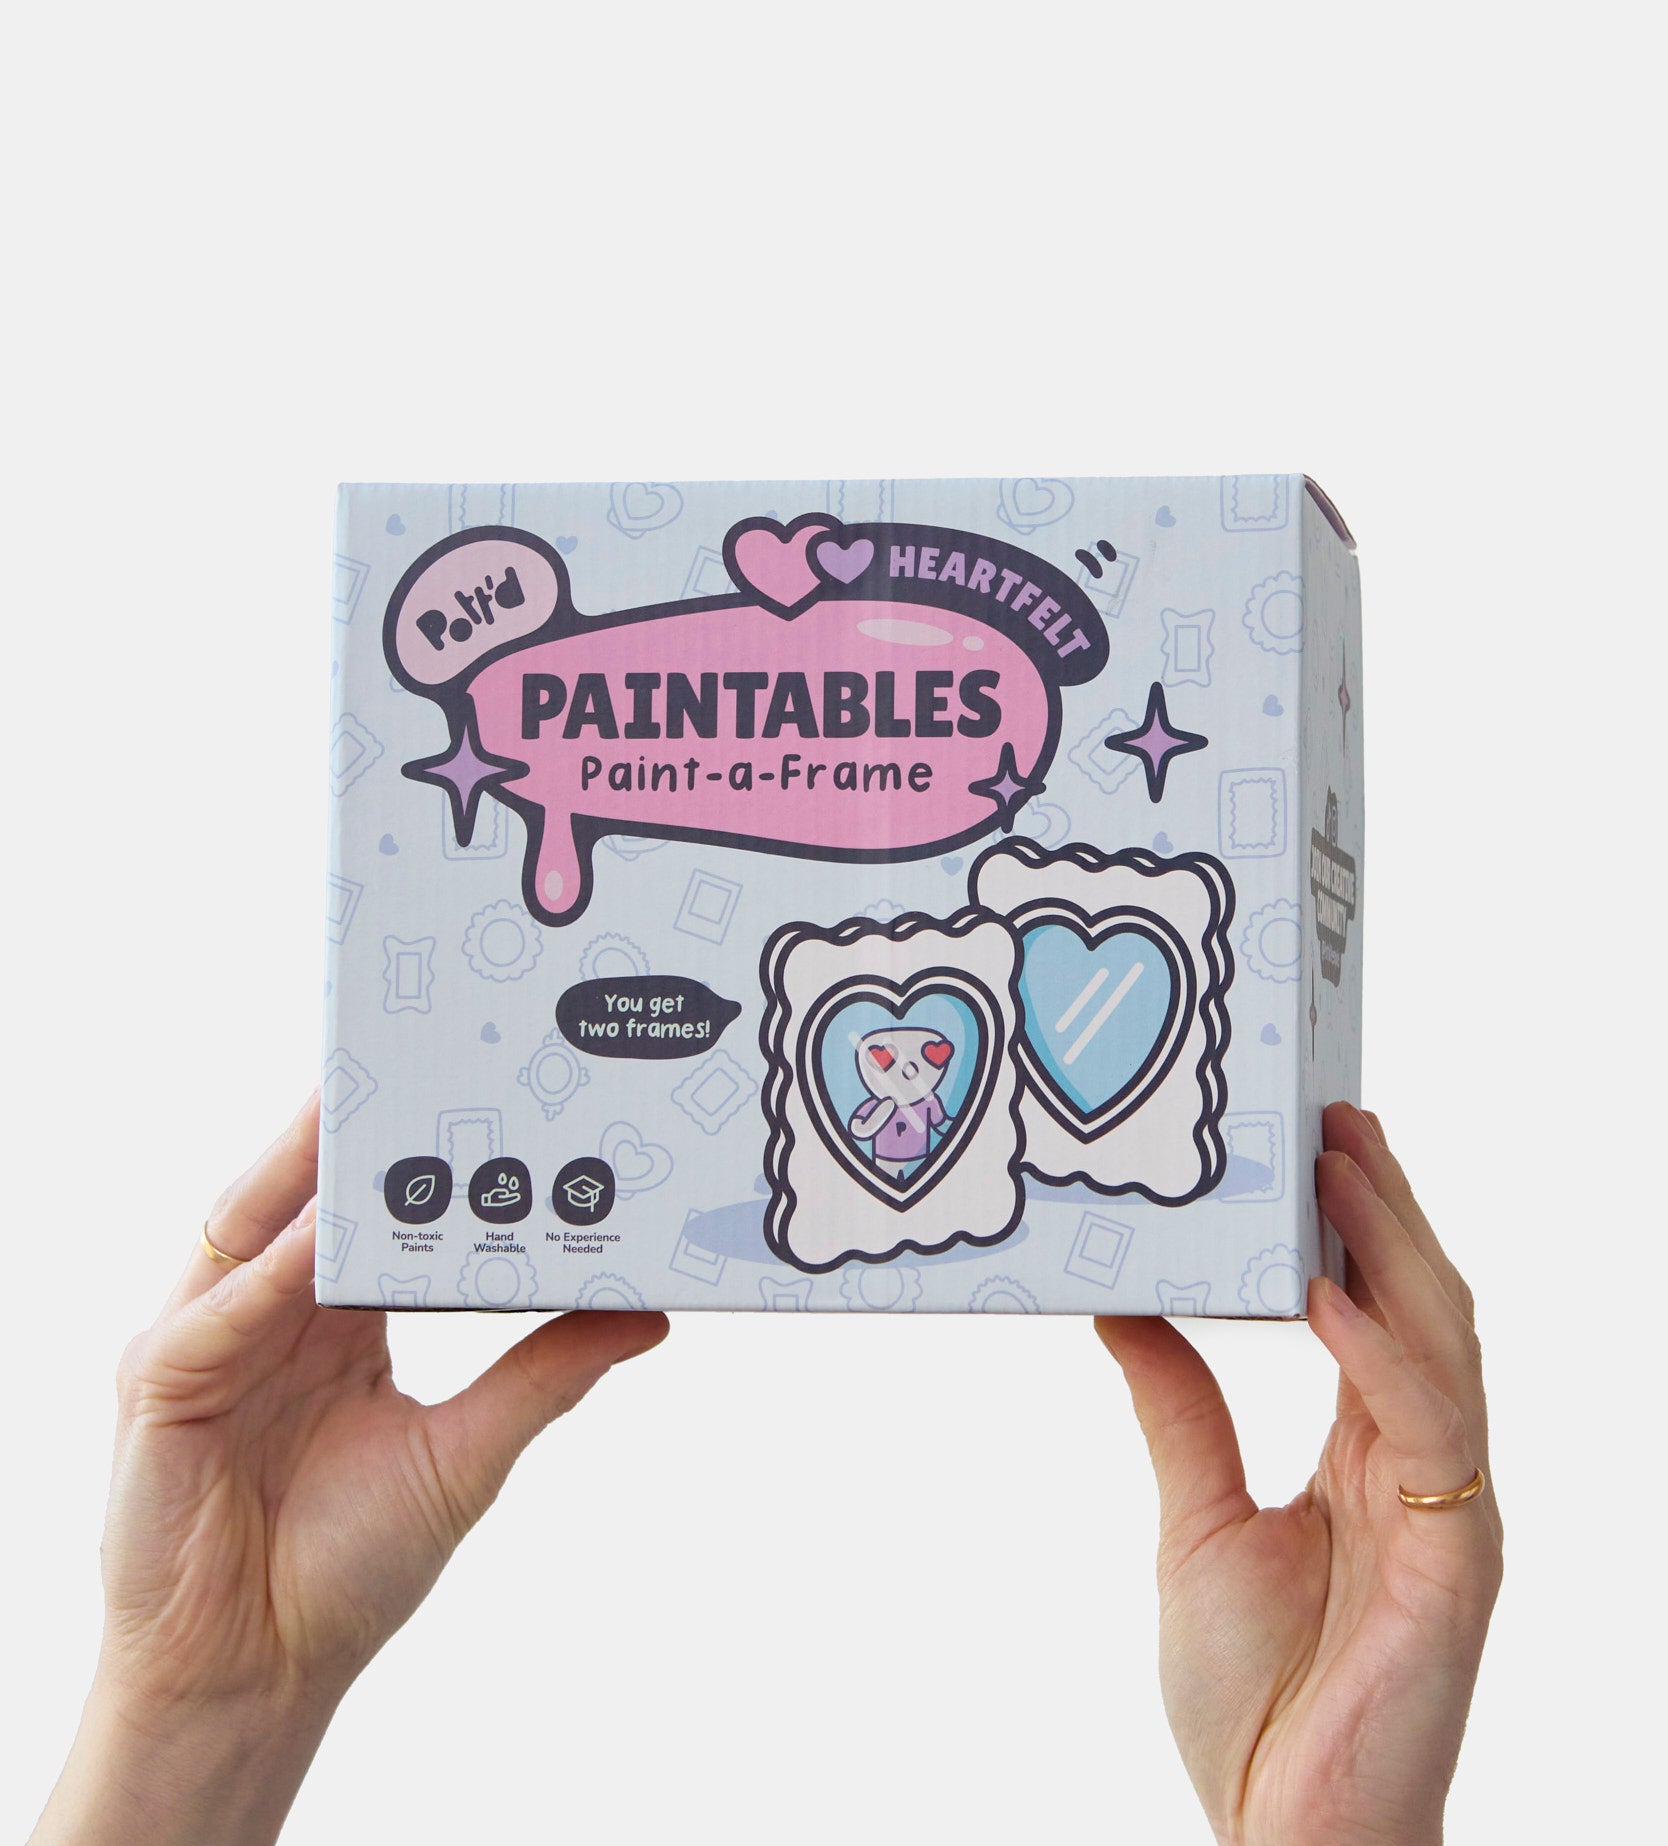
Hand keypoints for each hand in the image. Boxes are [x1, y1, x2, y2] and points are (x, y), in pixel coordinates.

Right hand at [34, 1093, 667, 1845]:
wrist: (262, 1675)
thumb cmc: (350, 1564)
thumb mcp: (470, 1450)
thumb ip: (548, 1372)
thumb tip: (646, 1312)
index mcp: (333, 1317)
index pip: (370, 1208)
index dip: (413, 1147)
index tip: (475, 1080)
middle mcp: (270, 1311)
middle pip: (308, 1194)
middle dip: (349, 1125)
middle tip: (413, 1047)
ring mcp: (211, 1341)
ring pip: (253, 1227)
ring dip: (301, 1167)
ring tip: (359, 1100)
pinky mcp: (163, 1389)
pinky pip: (218, 1316)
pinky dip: (269, 1275)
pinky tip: (316, 1239)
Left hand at [1097, 1103, 1500, 1845]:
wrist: (1281, 1835)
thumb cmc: (1250, 1695)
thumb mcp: (1194, 1517)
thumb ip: (1178, 1407)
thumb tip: (1126, 1303)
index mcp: (1367, 1455)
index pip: (1376, 1308)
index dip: (1358, 1221)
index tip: (1318, 1135)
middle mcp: (1421, 1468)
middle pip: (1421, 1305)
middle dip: (1386, 1206)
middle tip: (1335, 1111)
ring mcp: (1451, 1512)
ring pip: (1444, 1345)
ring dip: (1394, 1246)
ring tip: (1337, 1160)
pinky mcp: (1459, 1564)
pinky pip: (1430, 1432)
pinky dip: (1382, 1353)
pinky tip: (1327, 1293)